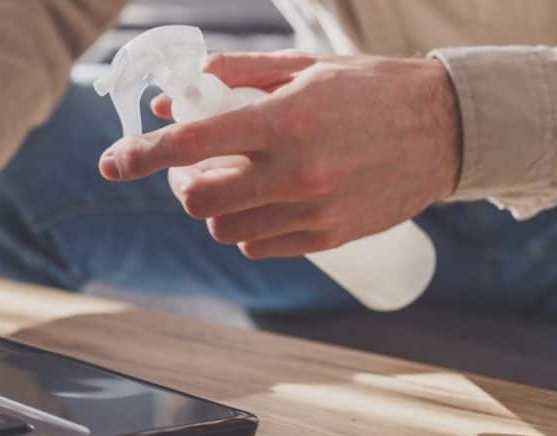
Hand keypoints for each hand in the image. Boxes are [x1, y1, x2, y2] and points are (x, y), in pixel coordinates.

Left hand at [98, 52, 461, 257]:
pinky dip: (248, 227)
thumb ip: (233, 77)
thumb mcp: (301, 68)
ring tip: (236, 181)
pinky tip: (265, 202)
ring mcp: (311, 211)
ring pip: (224, 229)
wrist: (445, 130)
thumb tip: (173, 98)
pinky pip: (259, 246)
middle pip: (198, 200)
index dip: (140, 155)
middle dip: (181, 185)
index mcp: (284, 121)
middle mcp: (294, 172)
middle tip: (191, 168)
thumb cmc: (369, 90)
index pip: (190, 144)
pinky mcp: (326, 238)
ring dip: (215, 208)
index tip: (111, 162)